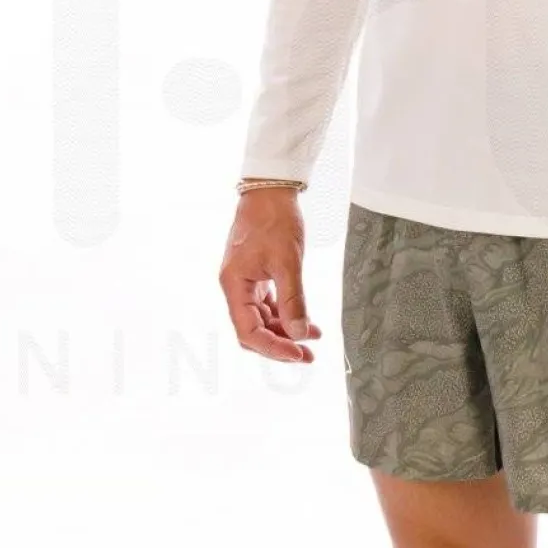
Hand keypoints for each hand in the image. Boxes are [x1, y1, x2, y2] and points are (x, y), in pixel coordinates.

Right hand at [218, 189, 322, 364]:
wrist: (270, 191)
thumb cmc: (273, 219)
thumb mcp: (288, 262)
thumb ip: (293, 301)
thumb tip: (299, 333)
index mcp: (234, 285)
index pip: (249, 331)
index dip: (273, 347)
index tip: (297, 354)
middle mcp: (236, 288)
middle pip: (254, 331)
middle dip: (280, 345)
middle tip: (307, 356)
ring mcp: (246, 283)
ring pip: (263, 320)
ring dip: (286, 332)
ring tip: (312, 339)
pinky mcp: (257, 277)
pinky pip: (269, 306)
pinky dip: (286, 315)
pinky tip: (306, 322)